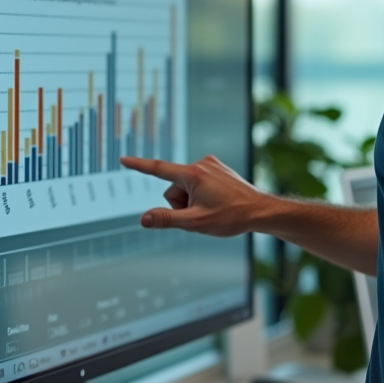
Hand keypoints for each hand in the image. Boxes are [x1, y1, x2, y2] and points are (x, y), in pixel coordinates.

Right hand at [119, 154, 272, 236]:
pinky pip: (198, 183)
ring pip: (186, 187)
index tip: (122, 159)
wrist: (260, 211)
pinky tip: (218, 202)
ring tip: (214, 209)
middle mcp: (201, 164)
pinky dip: (202, 194)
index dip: (137, 165)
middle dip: (181, 204)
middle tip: (203, 214)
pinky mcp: (217, 168)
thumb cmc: (231, 217)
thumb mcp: (196, 223)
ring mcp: (210, 164)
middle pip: (173, 188)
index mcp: (194, 174)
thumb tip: (143, 219)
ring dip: (193, 201)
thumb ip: (167, 220)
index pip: (158, 169)